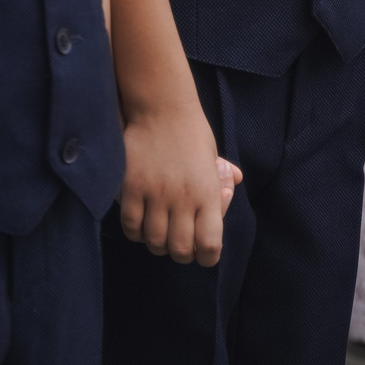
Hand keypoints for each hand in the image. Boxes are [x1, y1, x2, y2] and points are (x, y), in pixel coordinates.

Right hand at [120, 101, 232, 264]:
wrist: (161, 107)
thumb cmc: (190, 131)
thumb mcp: (212, 154)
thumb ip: (221, 176)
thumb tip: (234, 184)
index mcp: (208, 193)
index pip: (210, 244)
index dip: (207, 258)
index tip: (204, 255)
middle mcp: (183, 198)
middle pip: (180, 250)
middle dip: (181, 255)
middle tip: (179, 247)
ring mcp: (155, 194)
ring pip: (154, 241)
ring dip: (157, 244)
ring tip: (159, 235)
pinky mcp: (131, 187)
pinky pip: (131, 225)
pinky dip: (136, 232)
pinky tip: (140, 225)